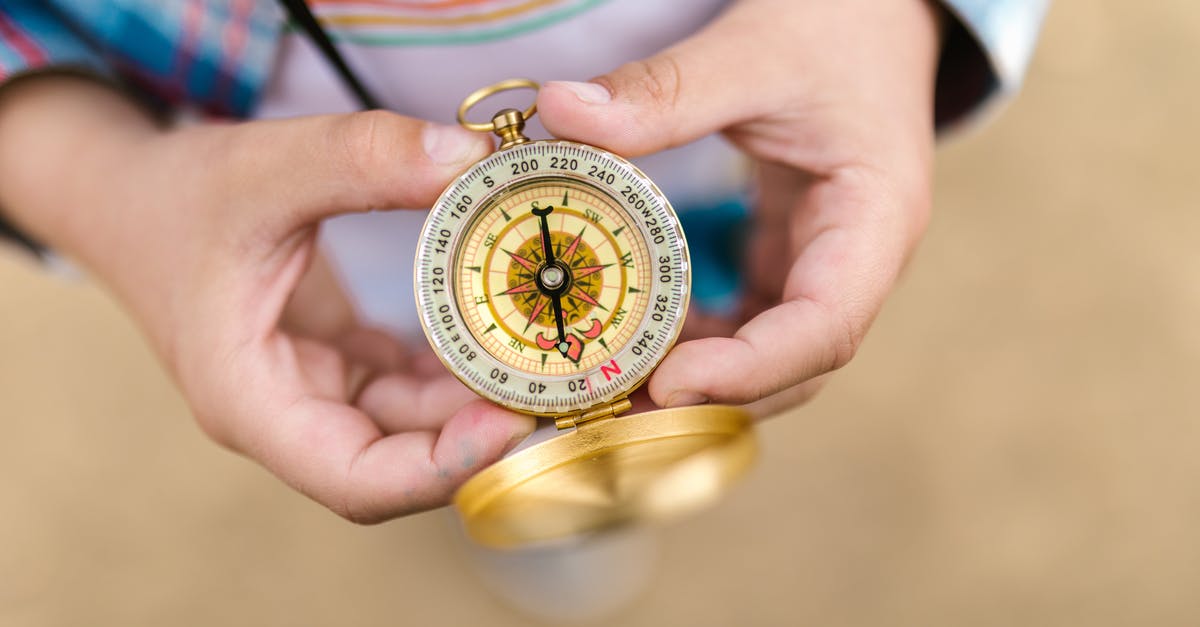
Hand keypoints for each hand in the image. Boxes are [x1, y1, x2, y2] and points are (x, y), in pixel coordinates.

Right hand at [0, 78, 533, 521]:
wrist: (129, 200)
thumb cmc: (176, 196)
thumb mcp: (265, 166)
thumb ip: (362, 158)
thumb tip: (469, 159)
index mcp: (251, 401)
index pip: (357, 479)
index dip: (441, 467)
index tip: (512, 419)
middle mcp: (287, 415)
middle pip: (399, 466)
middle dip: (480, 437)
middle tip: (560, 387)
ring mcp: (313, 395)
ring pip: (412, 430)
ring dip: (477, 402)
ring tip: (549, 359)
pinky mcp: (335, 369)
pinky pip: (408, 390)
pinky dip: (456, 371)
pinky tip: (504, 334)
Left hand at [538, 0, 940, 414]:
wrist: (870, 16)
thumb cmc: (836, 26)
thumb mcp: (753, 51)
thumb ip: (665, 89)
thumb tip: (562, 112)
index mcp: (874, 222)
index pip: (825, 329)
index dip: (749, 370)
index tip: (666, 383)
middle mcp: (855, 264)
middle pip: (793, 368)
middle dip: (709, 400)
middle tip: (613, 412)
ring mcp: (821, 269)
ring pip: (767, 359)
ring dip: (694, 387)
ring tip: (607, 395)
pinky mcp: (787, 261)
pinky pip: (744, 324)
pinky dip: (692, 346)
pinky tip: (633, 346)